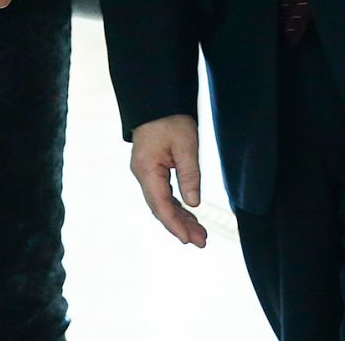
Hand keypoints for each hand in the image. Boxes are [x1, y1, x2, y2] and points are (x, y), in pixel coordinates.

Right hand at [130, 115, 206, 246]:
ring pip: (162, 203)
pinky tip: (189, 216)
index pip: (161, 205)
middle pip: (160, 208)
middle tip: (202, 242)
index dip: (175, 225)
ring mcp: (145, 173)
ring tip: (200, 234)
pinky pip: (162, 194)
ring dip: (179, 219)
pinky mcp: (151, 170)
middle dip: (180, 226)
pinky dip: (176, 206)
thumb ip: (189, 175)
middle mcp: (142, 174)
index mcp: (147, 170)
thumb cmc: (170, 119)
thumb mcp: (186, 145)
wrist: (156, 101)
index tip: (189, 240)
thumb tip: (194, 204)